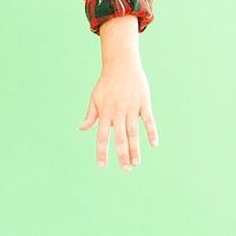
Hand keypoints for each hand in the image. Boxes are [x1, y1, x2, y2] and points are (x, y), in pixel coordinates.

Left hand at [77, 54, 158, 170]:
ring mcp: (132, 108)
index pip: (102, 137)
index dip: (102, 152)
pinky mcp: (144, 103)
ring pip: (134, 133)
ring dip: (135, 149)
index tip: (102, 166)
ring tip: (136, 164)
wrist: (121, 65)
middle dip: (122, 156)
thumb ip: (91, 115)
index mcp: (105, 113)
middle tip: (125, 170)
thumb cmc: (106, 83)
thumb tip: (81, 129)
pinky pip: (148, 120)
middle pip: (120, 138)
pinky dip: (151, 132)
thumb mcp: (95, 97)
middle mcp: (118, 112)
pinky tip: (153, 145)